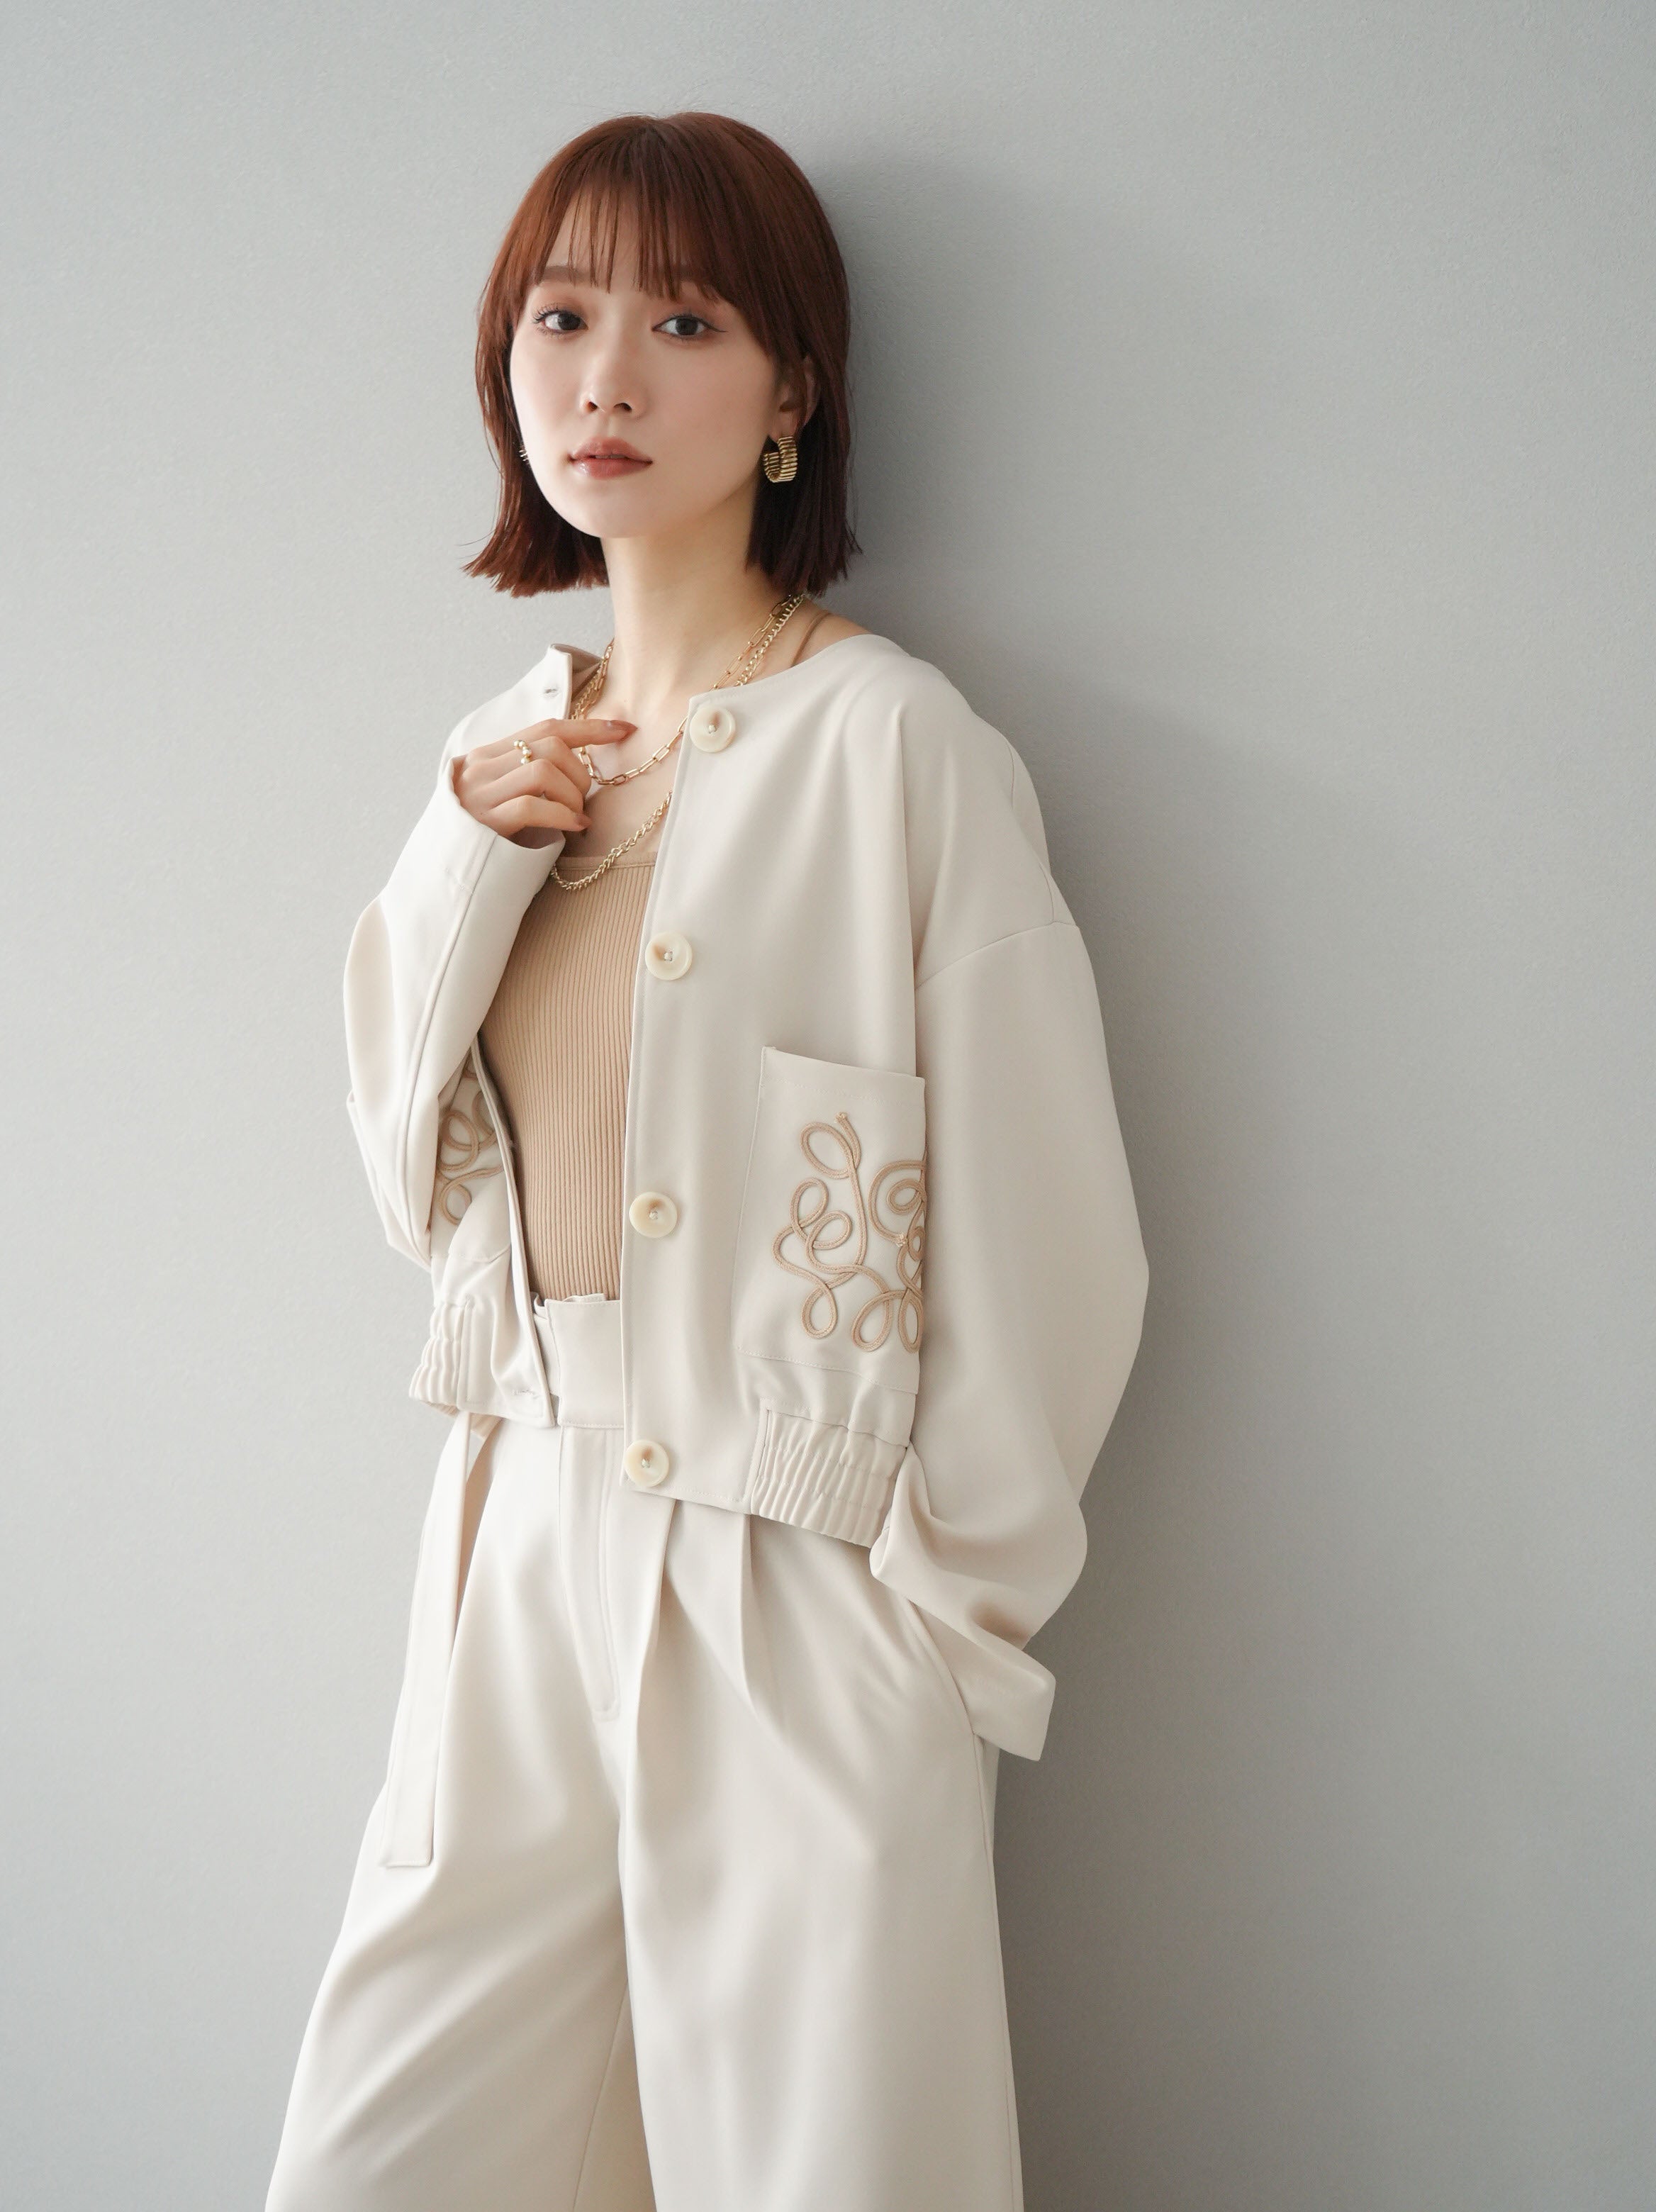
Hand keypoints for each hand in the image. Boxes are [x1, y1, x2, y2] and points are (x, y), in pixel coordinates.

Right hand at [451, 713, 636, 848]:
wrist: (442, 870)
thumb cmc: (483, 835)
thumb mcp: (501, 796)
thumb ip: (527, 776)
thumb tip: (580, 769)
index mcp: (489, 755)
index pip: (546, 728)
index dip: (590, 728)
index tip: (625, 729)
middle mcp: (482, 767)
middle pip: (550, 746)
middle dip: (581, 773)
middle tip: (582, 803)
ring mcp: (481, 793)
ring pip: (544, 770)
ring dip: (573, 796)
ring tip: (575, 818)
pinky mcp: (485, 822)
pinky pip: (532, 806)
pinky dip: (562, 815)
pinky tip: (573, 828)